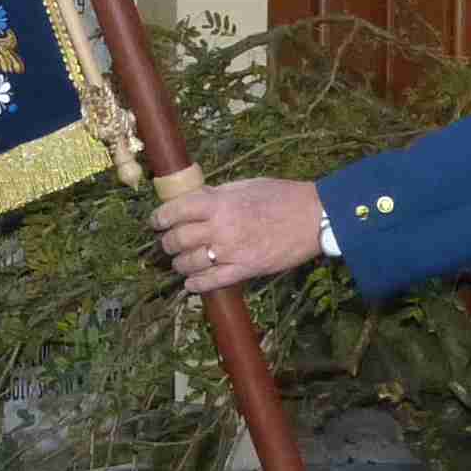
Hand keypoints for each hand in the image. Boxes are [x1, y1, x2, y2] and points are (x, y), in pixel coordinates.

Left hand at [149, 178, 323, 293]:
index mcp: (219, 202)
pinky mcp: (245, 269)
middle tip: (167, 243)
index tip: (156, 222)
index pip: (175, 211)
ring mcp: (232, 251)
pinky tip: (191, 282)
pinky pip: (211, 282)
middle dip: (167, 243)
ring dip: (179, 264)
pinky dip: (195, 284)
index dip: (159, 218)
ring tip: (180, 262)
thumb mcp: (245, 185)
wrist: (314, 217)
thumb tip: (192, 199)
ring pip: (190, 263)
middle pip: (178, 239)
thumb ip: (217, 194)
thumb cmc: (281, 196)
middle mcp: (220, 227)